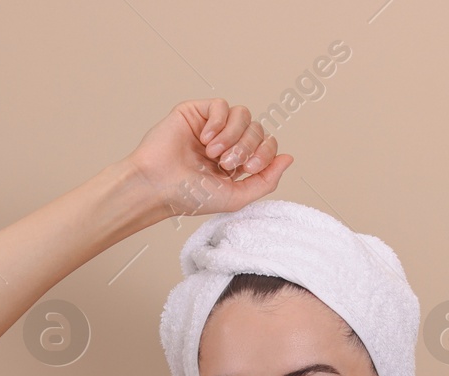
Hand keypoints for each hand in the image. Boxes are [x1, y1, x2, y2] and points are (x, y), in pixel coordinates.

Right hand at [120, 98, 293, 222]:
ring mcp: (212, 126)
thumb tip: (289, 158)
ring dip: (233, 135)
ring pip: (243, 114)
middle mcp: (227, 142)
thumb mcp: (238, 197)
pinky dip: (218, 122)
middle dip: (246, 146)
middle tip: (226, 163)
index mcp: (237, 162)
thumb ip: (267, 180)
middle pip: (258, 129)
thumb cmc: (191, 196)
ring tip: (213, 153)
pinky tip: (204, 139)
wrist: (159, 185)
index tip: (249, 167)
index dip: (265, 152)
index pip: (267, 145)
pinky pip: (221, 106)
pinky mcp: (196, 112)